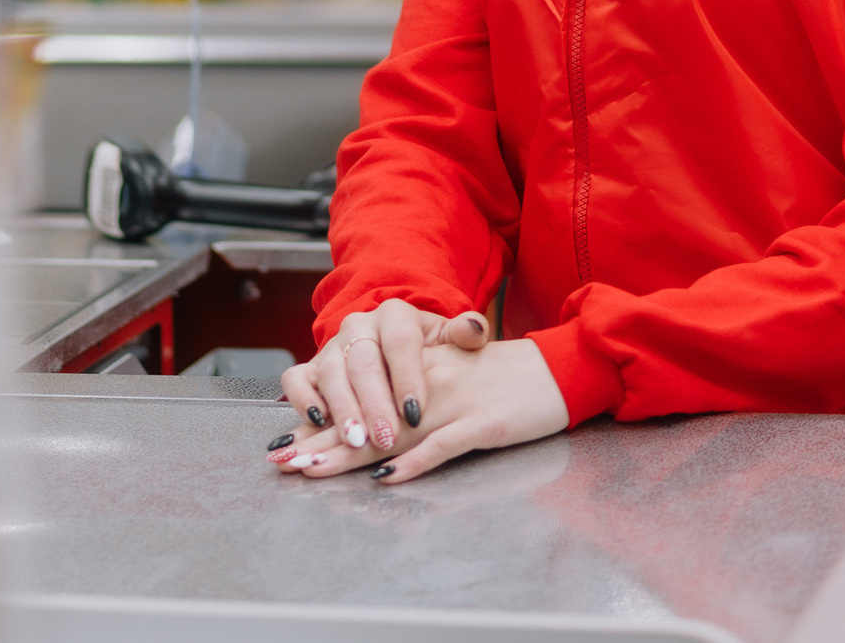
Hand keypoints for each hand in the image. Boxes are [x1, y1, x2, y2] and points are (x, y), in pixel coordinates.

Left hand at [268, 336, 567, 485]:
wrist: (558, 368)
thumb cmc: (503, 378)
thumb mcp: (452, 376)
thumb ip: (414, 395)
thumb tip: (374, 429)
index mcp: (420, 370)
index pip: (364, 395)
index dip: (327, 421)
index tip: (290, 442)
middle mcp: (431, 382)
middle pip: (370, 414)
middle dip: (324, 440)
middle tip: (285, 461)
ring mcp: (457, 402)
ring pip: (395, 429)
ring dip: (352, 453)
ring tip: (314, 470)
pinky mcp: (485, 422)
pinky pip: (444, 444)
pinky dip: (416, 461)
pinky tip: (389, 476)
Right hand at [272, 298, 488, 460]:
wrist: (395, 350)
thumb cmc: (427, 353)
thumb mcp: (448, 343)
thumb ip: (464, 335)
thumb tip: (475, 328)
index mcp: (395, 315)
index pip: (399, 341)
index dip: (406, 377)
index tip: (415, 412)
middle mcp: (359, 326)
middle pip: (363, 361)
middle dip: (373, 403)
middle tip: (385, 437)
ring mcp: (332, 346)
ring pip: (330, 372)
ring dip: (342, 409)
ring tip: (356, 440)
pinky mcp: (310, 367)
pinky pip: (296, 379)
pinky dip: (302, 399)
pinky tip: (317, 423)